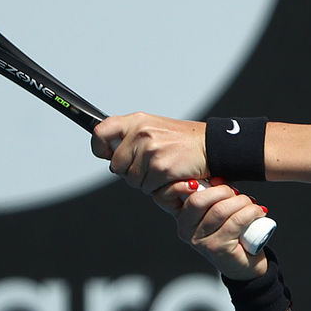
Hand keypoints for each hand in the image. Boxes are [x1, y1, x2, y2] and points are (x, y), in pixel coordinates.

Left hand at [91, 113, 205, 191]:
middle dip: (130, 171)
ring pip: (132, 180)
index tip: (106, 153)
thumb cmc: (183, 141)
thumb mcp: (155, 128)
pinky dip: (158, 187)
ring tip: (163, 169)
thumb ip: (132, 137)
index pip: (101, 132)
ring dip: (146, 181)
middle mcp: (141, 134)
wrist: (211, 146)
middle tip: (149, 165)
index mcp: (137, 121)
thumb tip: (110, 155)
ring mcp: (150, 152)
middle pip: (116, 165)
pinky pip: (148, 188)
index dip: (100, 147)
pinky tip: (170, 176)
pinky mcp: (161, 169)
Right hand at [153, 179, 269, 279]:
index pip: (167, 195)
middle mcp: (185, 230)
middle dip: (223, 191)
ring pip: (221, 209)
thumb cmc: (233, 233)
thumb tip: (217, 179)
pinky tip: (258, 212)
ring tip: (252, 205)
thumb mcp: (219, 211)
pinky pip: (236, 221)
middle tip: (237, 194)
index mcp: (182, 217)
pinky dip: (251, 212)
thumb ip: (213, 196)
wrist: (246, 265)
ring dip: (242, 202)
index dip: (180, 184)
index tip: (206, 180)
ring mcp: (200, 241)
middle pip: (199, 199)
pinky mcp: (217, 248)